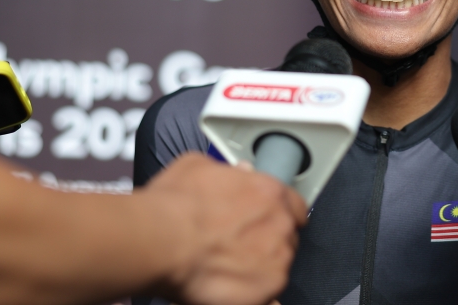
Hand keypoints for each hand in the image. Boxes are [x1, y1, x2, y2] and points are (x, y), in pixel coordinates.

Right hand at [141, 154, 306, 304]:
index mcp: (269, 192)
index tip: (268, 221)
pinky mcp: (267, 290)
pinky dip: (257, 295)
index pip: (295, 206)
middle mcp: (280, 224)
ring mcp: (277, 259)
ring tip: (231, 268)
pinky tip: (236, 289)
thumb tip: (238, 171)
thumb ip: (227, 170)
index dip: (281, 213)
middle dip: (268, 239)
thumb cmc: (175, 205)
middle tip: (239, 244)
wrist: (162, 241)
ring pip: (279, 265)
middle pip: (287, 236)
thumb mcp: (196, 166)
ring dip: (261, 266)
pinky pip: (271, 296)